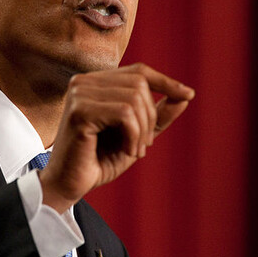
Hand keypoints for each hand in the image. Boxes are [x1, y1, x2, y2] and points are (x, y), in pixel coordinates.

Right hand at [38, 63, 194, 212]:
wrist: (69, 185)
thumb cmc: (99, 160)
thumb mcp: (136, 135)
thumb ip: (158, 116)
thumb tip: (185, 96)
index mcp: (95, 83)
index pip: (138, 71)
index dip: (165, 81)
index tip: (188, 94)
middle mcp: (84, 82)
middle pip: (140, 84)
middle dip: (151, 117)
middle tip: (144, 146)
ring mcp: (79, 94)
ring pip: (134, 98)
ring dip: (143, 130)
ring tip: (135, 151)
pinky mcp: (79, 111)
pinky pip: (124, 113)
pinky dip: (134, 135)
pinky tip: (128, 151)